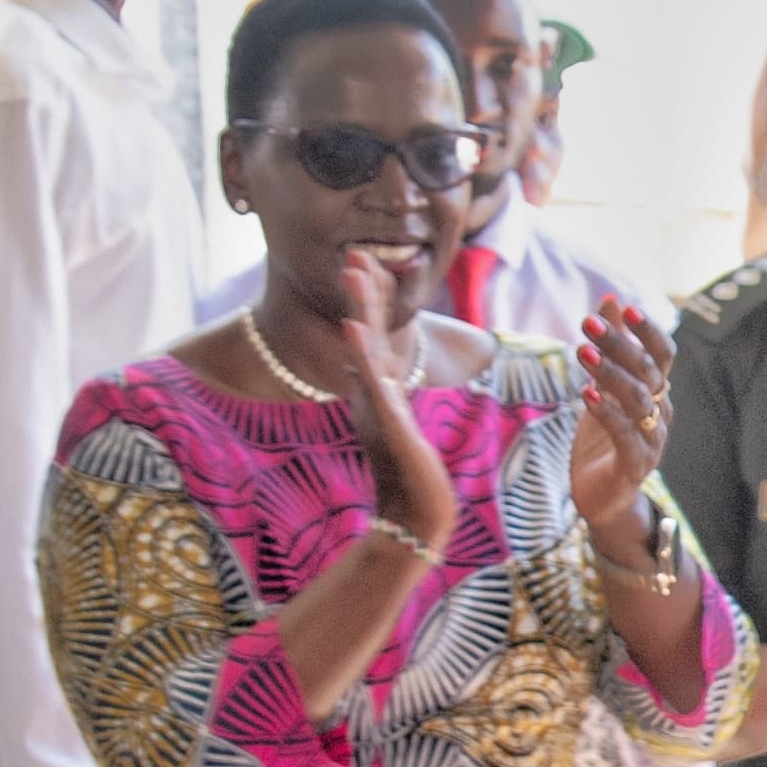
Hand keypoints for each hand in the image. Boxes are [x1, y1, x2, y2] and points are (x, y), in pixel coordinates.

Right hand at [342, 251, 458, 555]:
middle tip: (352, 252)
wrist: (414, 513)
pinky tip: (351, 328)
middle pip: (364, 331)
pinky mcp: (385, 421)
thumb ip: (379, 390)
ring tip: (353, 270)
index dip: (370, 299)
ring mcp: (376, 404)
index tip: (367, 260)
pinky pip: (370, 382)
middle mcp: (371, 391)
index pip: (372, 333)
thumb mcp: (393, 420)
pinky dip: (360, 353)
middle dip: (361, 291)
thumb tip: (361, 364)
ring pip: (365, 346)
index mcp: (377, 388)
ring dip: (359, 306)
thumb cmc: (406, 472)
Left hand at [573, 297, 676, 549]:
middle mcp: (660, 413)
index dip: (648, 332)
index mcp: (656, 393)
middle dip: (619, 344)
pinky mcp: (636, 465)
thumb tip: (611, 299)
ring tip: (582, 352)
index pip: (663, 355)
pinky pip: (626, 435)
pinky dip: (607, 413)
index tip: (625, 309)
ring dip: (610, 373)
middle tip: (586, 324)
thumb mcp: (602, 386)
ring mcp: (652, 440)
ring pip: (638, 400)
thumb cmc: (604, 438)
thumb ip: (610, 347)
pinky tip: (586, 393)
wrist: (601, 496)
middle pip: (649, 372)